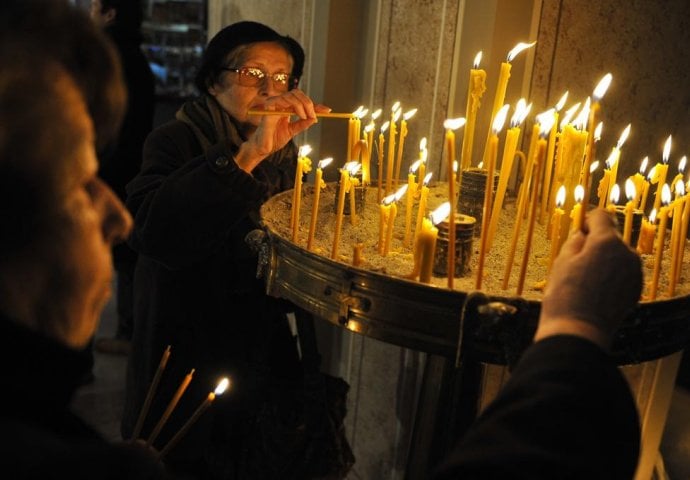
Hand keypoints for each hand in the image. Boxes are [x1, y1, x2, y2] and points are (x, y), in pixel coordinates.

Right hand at [236, 89, 329, 171]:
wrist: (263, 148)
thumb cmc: (274, 139)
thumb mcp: (293, 131)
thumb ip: (302, 124)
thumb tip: (314, 118)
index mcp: (285, 107)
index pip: (302, 101)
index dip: (315, 105)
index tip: (327, 110)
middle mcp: (280, 103)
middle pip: (297, 94)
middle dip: (309, 103)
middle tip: (315, 115)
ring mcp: (273, 104)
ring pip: (291, 95)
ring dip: (302, 105)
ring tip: (306, 116)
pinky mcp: (268, 108)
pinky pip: (281, 100)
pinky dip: (293, 106)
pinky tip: (299, 115)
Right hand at [535, 208, 641, 349]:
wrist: (578, 330)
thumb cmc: (565, 294)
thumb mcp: (562, 261)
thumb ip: (575, 240)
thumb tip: (583, 234)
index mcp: (606, 242)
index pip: (601, 215)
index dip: (586, 221)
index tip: (577, 233)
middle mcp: (627, 253)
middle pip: (610, 237)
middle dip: (595, 244)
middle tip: (576, 263)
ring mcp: (634, 272)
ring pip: (618, 255)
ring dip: (605, 260)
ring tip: (586, 280)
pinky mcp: (636, 288)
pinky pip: (623, 272)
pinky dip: (612, 275)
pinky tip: (597, 290)